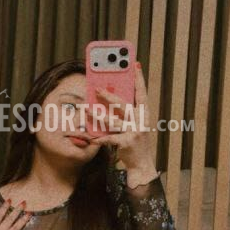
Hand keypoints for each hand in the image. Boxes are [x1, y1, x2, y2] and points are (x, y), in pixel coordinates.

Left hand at [88, 62, 157, 186]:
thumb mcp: (135, 125)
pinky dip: (99, 138)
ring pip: (112, 120)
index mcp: (144, 115)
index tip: (135, 65)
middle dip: (109, 96)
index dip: (139, 80)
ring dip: (97, 115)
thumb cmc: (136, 142)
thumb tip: (111, 97)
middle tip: (97, 88)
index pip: (142, 94)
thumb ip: (126, 113)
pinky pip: (110, 138)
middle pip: (123, 105)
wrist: (142, 164)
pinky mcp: (127, 142)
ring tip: (85, 109)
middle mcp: (140, 121)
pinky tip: (90, 137)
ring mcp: (134, 132)